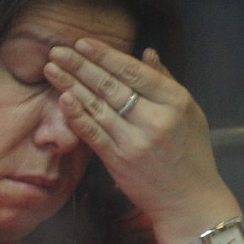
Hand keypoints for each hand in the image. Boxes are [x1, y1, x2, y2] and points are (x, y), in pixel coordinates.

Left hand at [43, 41, 239, 243]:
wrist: (190, 201)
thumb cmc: (191, 153)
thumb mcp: (190, 112)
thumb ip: (166, 81)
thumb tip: (147, 52)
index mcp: (175, 102)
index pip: (134, 72)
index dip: (106, 55)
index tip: (83, 42)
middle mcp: (155, 119)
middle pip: (111, 86)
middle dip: (80, 65)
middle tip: (57, 50)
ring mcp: (135, 141)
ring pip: (97, 106)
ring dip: (70, 85)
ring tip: (51, 69)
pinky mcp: (119, 161)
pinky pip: (93, 133)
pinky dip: (76, 116)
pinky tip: (62, 99)